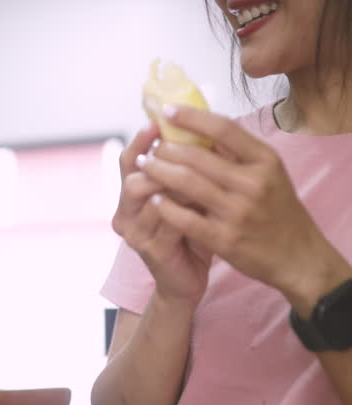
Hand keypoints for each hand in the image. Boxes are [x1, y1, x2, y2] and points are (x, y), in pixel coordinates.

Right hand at [112, 123, 211, 308]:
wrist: (187, 280)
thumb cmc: (189, 235)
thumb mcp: (186, 197)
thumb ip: (185, 171)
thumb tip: (198, 129)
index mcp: (130, 197)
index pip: (128, 161)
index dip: (141, 140)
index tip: (159, 120)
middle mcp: (124, 213)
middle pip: (132, 177)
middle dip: (160, 161)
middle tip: (186, 147)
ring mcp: (135, 233)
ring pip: (148, 196)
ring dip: (175, 182)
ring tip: (200, 172)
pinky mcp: (150, 250)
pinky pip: (166, 220)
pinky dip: (185, 205)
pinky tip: (204, 199)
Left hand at [141, 106, 351, 312]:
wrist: (297, 257)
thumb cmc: (278, 211)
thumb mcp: (270, 175)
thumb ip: (238, 153)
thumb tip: (199, 126)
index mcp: (265, 161)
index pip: (223, 129)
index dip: (191, 117)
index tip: (167, 111)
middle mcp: (253, 183)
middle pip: (197, 156)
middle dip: (165, 149)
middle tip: (149, 148)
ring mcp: (238, 212)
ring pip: (187, 183)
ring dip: (159, 172)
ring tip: (144, 166)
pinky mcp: (225, 239)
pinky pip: (185, 218)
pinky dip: (165, 206)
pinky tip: (153, 199)